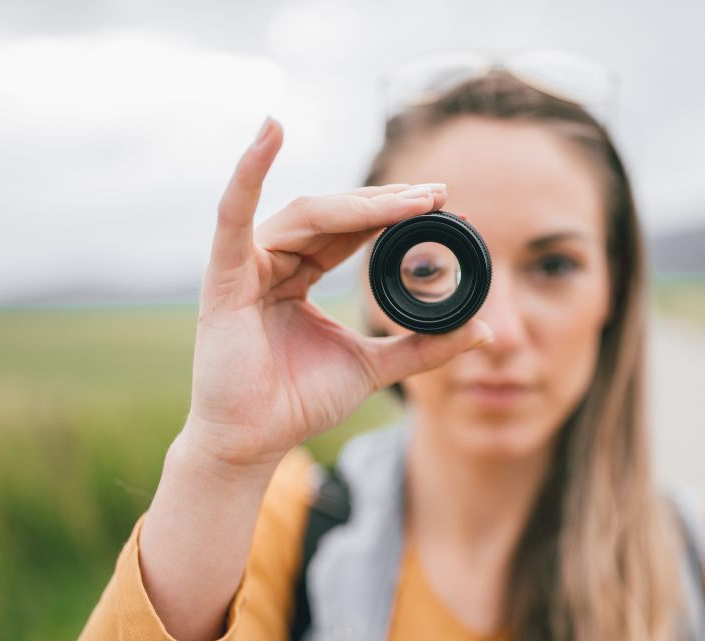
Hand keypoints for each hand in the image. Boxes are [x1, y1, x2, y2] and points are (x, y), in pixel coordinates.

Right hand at [179, 117, 492, 471]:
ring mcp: (246, 266)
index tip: (445, 204)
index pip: (352, 231)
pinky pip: (233, 215)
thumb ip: (422, 347)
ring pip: (306, 216)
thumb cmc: (298, 402)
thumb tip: (481, 330)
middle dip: (388, 203)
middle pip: (334, 216)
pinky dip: (248, 170)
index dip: (395, 215)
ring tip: (411, 199)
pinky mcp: (223, 277)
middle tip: (439, 195)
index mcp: (300, 274)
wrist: (255, 443)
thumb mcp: (373, 367)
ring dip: (359, 203)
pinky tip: (270, 131)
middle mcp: (273, 261)